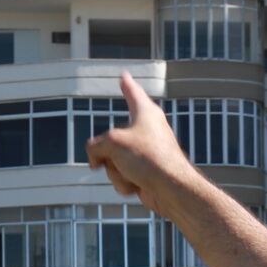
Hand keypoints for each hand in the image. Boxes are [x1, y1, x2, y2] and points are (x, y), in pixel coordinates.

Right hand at [84, 74, 191, 211]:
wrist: (171, 191)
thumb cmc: (149, 160)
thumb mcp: (112, 143)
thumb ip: (95, 146)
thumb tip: (96, 162)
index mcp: (145, 113)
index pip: (132, 92)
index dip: (126, 84)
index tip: (124, 76)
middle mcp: (147, 131)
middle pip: (110, 138)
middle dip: (106, 153)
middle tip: (116, 157)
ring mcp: (145, 154)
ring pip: (112, 161)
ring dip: (115, 171)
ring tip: (132, 172)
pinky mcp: (145, 174)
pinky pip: (122, 177)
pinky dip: (125, 183)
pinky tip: (138, 186)